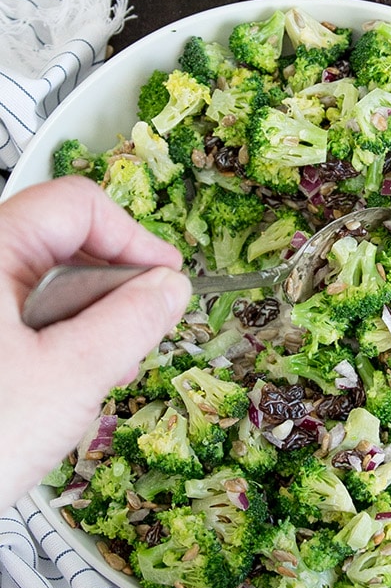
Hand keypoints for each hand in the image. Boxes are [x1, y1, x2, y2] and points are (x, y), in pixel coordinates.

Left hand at [0, 176, 190, 510]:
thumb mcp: (69, 377)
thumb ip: (130, 321)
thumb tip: (169, 288)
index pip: (74, 205)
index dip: (132, 237)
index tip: (166, 275)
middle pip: (61, 243)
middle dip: (112, 288)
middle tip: (141, 331)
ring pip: (45, 285)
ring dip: (87, 322)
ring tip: (102, 371)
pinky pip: (24, 318)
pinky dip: (58, 342)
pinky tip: (69, 382)